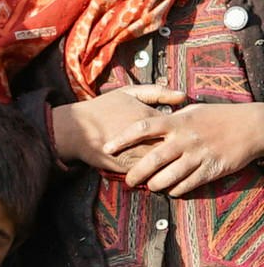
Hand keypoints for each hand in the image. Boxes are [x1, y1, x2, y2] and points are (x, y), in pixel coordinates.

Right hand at [51, 83, 186, 170]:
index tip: (190, 132)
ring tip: (182, 164)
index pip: (178, 128)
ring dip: (174, 165)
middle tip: (192, 151)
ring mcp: (136, 154)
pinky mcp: (126, 167)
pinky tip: (163, 172)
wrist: (74, 129)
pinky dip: (157, 174)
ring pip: (164, 164)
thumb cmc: (102, 108)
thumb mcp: (128, 93)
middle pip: (175, 148)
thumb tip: (183, 96)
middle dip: (183, 150)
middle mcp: (145, 138)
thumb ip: (157, 92)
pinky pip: (149, 173)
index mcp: (148, 118)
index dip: (185, 131)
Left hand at [104, 100, 263, 195]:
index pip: (142, 128)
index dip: (122, 138)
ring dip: (155, 184)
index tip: (107, 148)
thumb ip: (169, 117)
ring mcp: (199, 155)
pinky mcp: (212, 169)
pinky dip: (176, 189)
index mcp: (177, 121)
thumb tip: (146, 123)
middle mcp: (185, 138)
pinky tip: (171, 189)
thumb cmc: (218, 116)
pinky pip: (188, 184)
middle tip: (128, 180)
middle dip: (136, 172)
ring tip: (149, 186)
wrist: (252, 126)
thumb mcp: (192, 110)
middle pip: (153, 159)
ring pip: (169, 176)